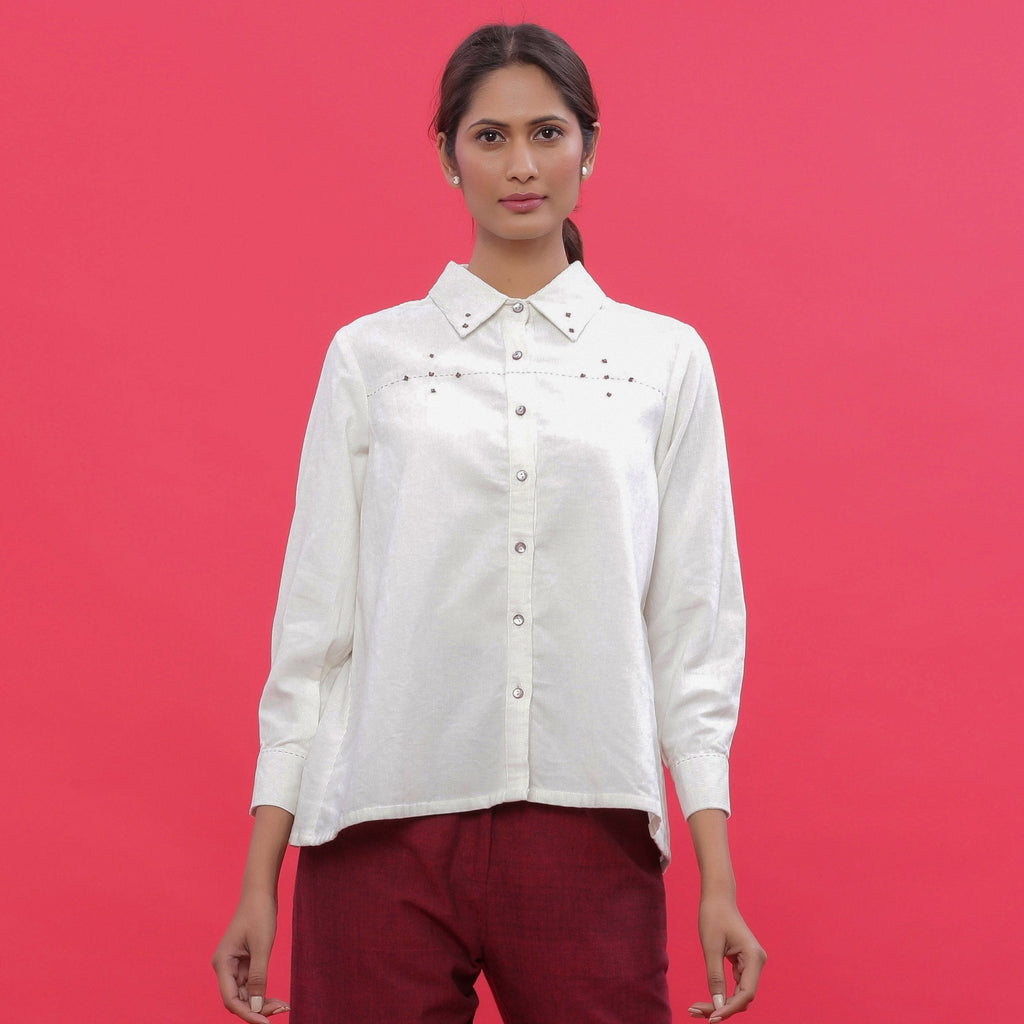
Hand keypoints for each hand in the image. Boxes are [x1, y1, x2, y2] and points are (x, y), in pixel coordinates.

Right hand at [212, 891, 289, 1021]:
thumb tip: (257, 1007)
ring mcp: (233, 966)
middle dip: (258, 1009)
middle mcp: (224, 967)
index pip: (231, 999)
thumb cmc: (259, 914)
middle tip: (282, 1010)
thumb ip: (258, 977)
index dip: (248, 1013)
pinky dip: (263, 993)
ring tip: (283, 1006)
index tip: (267, 1022)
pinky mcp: (243, 963)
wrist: (261, 892)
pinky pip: (251, 985)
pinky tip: (277, 999)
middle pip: (238, 1000)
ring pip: (245, 995)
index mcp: (222, 963)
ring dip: (262, 1003)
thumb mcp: (262, 946)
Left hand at [687, 894, 765, 1020]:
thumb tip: (718, 1005)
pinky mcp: (743, 963)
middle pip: (742, 998)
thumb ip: (715, 977)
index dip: (729, 1009)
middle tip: (693, 1012)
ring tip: (696, 1009)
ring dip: (720, 1004)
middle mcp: (757, 963)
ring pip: (738, 994)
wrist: (717, 896)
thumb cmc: (713, 916)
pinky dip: (721, 994)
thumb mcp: (711, 947)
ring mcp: (751, 964)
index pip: (745, 994)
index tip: (711, 1018)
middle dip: (720, 1008)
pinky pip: (734, 986)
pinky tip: (705, 1000)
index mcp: (754, 958)